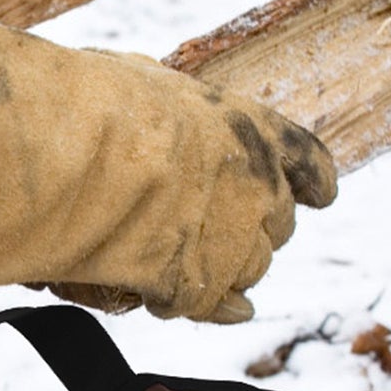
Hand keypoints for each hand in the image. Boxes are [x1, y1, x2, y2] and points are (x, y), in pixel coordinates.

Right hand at [0, 4, 335, 322]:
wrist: (67, 160)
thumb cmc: (82, 105)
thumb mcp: (135, 80)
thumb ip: (163, 107)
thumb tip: (153, 110)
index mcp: (247, 124)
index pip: (303, 155)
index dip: (312, 177)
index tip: (323, 194)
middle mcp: (255, 182)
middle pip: (277, 218)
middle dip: (261, 223)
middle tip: (236, 227)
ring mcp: (233, 238)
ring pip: (253, 264)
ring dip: (232, 264)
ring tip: (202, 263)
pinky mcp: (199, 284)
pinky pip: (220, 304)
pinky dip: (219, 306)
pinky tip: (226, 309)